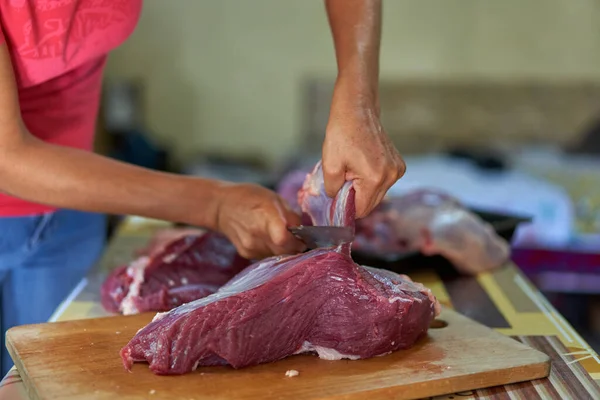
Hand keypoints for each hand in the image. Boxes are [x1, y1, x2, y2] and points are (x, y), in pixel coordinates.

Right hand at [214, 183, 305, 258]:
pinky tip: (269, 240)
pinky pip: (267, 257)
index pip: (284, 240)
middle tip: (298, 239)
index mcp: (265, 217)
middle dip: (295, 248)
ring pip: (277, 257)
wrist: (221, 207)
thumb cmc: (250, 197)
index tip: (304, 238)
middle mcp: (257, 235)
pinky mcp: (246, 254)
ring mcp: (250, 247)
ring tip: (281, 237)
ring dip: (285, 251)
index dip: (299, 241)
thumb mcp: (274, 199)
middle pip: (284, 252)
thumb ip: (291, 217)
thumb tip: (304, 232)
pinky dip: (273, 251)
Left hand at [322, 81, 405, 218]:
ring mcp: (397, 170)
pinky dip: (371, 181)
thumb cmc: (342, 134)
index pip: (362, 210)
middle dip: (356, 198)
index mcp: (374, 178)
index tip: (338, 200)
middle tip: (342, 182)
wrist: (356, 110)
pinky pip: (383, 183)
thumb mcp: (329, 165)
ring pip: (377, 194)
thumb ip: (332, 190)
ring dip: (363, 189)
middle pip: (372, 204)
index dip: (348, 209)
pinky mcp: (398, 164)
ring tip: (352, 170)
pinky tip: (362, 166)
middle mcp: (391, 176)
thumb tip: (336, 200)